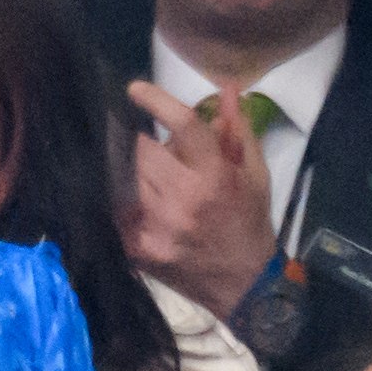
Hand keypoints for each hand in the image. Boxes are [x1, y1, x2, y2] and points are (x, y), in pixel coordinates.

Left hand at [125, 81, 278, 319]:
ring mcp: (157, 226)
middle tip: (142, 141)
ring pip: (124, 179)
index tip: (135, 89)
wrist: (243, 282)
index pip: (183, 126)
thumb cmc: (249, 221)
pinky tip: (133, 200)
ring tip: (140, 172)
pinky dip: (123, 200)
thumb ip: (236, 129)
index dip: (156, 100)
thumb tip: (226, 87)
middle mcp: (183, 199)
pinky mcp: (140, 249)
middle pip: (142, 151)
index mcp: (215, 176)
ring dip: (128, 169)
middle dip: (137, 141)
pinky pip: (118, 211)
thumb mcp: (253, 173)